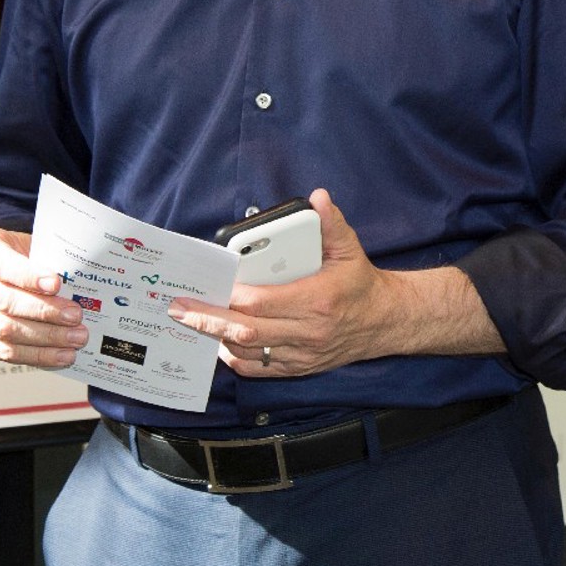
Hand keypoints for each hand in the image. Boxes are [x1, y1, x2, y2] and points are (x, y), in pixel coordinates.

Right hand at [0, 226, 86, 367]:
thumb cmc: (17, 256)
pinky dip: (36, 355)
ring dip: (45, 339)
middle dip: (45, 312)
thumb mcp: (29, 246)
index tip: (57, 284)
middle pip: (4, 302)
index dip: (29, 276)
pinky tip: (60, 355)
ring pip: (5, 331)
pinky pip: (3, 352)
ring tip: (74, 340)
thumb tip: (78, 287)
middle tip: (76, 317)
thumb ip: (47, 261)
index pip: (1, 265)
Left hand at [170, 189, 400, 377]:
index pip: (262, 302)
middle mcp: (308, 331)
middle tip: (180, 309)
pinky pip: (259, 368)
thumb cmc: (360, 283)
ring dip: (217, 337)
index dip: (232, 296)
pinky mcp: (300, 367)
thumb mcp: (350, 249)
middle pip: (246, 330)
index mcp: (317, 300)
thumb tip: (318, 198)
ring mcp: (302, 354)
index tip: (211, 286)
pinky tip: (221, 342)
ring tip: (193, 322)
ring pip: (249, 351)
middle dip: (208, 319)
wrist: (384, 322)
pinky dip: (235, 357)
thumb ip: (332, 223)